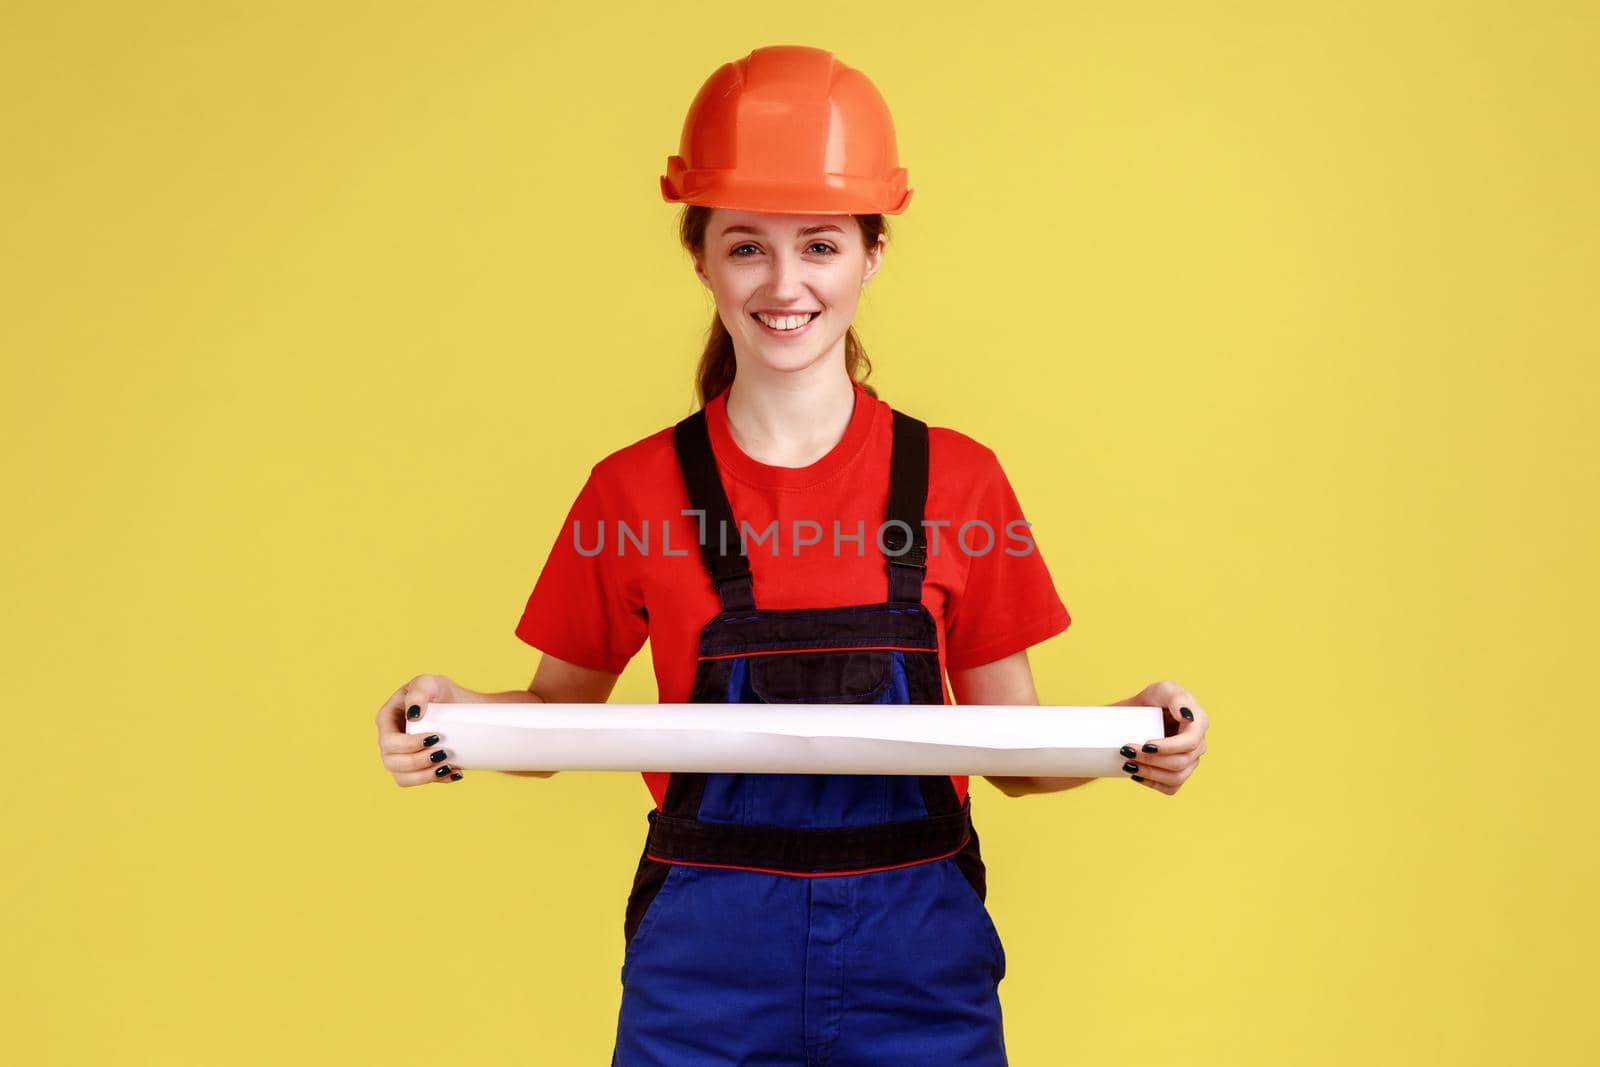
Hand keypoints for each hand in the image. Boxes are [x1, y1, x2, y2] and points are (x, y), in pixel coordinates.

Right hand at [376, 674, 466, 786]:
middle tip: (443, 753)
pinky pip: (419, 782)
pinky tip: (454, 772)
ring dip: (425, 776)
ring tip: (448, 766)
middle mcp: (389, 742)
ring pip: (402, 778)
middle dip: (417, 762)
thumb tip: (413, 714)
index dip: (407, 745)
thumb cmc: (441, 691)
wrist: (462, 708)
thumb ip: (419, 691)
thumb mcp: (430, 683)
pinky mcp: (417, 768)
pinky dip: (436, 780)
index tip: (434, 737)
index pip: (388, 741)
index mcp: (386, 720)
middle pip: (392, 763)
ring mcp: (401, 757)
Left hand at [1116, 680, 1208, 795]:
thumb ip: (1176, 696)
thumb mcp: (1164, 689)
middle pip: (1180, 763)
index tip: (1145, 744)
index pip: (1190, 743)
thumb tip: (1186, 716)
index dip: (1169, 748)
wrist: (1140, 714)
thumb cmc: (1155, 698)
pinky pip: (1171, 788)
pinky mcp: (1178, 773)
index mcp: (1199, 724)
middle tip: (1127, 751)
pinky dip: (1152, 784)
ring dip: (1149, 774)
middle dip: (1152, 760)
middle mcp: (1198, 745)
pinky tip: (1136, 775)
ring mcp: (1190, 761)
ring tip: (1128, 764)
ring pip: (1176, 778)